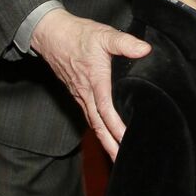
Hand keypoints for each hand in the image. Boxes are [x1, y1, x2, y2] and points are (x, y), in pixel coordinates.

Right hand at [31, 8, 150, 159]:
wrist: (50, 33)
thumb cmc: (78, 34)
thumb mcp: (104, 34)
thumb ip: (124, 43)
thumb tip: (145, 50)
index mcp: (95, 79)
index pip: (106, 108)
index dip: (116, 125)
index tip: (126, 139)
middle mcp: (85, 92)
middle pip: (98, 124)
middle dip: (110, 144)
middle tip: (123, 161)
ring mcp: (80, 94)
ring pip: (93, 123)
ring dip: (104, 140)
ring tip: (117, 157)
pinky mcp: (77, 93)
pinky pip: (88, 116)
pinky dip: (98, 129)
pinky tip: (106, 136)